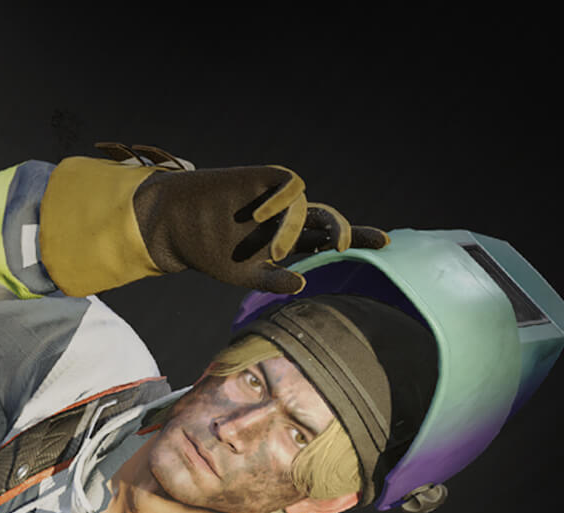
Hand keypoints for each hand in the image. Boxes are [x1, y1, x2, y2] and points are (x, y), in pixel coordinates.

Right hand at [123, 146, 386, 292]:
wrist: (176, 223)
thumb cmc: (208, 251)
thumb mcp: (244, 273)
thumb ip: (273, 279)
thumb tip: (303, 283)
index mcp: (287, 240)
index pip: (328, 238)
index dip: (359, 237)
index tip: (387, 243)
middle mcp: (288, 217)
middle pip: (329, 220)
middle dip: (347, 230)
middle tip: (343, 246)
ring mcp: (277, 198)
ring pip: (308, 209)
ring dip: (294, 230)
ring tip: (273, 250)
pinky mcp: (264, 178)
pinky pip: (290, 185)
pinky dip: (283, 199)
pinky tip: (263, 214)